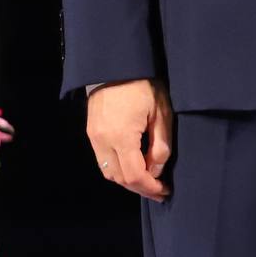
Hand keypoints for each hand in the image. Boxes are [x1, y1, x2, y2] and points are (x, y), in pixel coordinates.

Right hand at [87, 79, 174, 201]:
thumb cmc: (143, 85)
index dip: (150, 188)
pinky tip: (133, 165)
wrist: (116, 65)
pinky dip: (117, 169)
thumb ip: (161, 144)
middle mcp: (102, 141)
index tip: (165, 191)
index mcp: (121, 137)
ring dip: (127, 180)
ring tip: (148, 180)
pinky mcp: (91, 132)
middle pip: (119, 178)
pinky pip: (103, 160)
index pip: (134, 176)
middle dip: (140, 188)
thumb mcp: (161, 112)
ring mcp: (93, 137)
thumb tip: (157, 170)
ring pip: (108, 172)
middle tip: (159, 190)